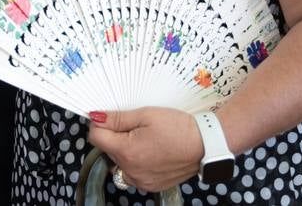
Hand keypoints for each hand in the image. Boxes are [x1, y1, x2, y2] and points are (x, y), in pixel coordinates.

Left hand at [87, 107, 201, 192]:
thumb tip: (95, 117)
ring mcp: (141, 181)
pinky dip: (135, 163)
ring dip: (123, 151)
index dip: (100, 124)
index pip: (96, 137)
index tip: (110, 118)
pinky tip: (150, 152)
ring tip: (143, 140)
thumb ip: (117, 118)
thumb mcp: (145, 115)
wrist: (206, 145)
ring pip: (118, 163)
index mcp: (126, 152)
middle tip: (134, 126)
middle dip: (114, 136)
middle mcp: (131, 171)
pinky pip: (132, 174)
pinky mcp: (150, 186)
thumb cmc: (178, 128)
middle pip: (107, 150)